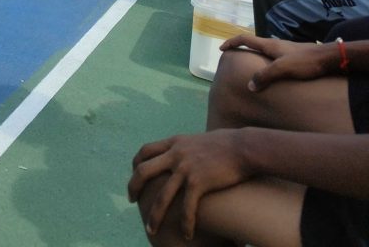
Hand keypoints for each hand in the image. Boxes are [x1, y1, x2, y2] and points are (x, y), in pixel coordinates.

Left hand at [128, 129, 250, 239]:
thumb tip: (185, 155)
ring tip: (151, 230)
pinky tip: (186, 234)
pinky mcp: (199, 182)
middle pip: (143, 170)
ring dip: (154, 215)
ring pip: (162, 196)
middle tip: (132, 201)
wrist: (244, 146)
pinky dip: (185, 223)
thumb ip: (187, 148)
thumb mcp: (199, 140)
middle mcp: (176, 153)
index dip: (135, 164)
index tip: (134, 176)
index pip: (145, 150)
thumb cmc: (227, 144)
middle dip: (133, 187)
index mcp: (175, 142)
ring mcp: (186, 168)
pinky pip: (186, 207)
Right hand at [219, 34, 335, 89]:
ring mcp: (285, 50)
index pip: (245, 39)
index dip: (232, 42)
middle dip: (242, 49)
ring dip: (255, 57)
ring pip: (265, 51)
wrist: (329, 58)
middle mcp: (275, 45)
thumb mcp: (283, 69)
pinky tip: (273, 75)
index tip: (222, 49)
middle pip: (254, 43)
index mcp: (270, 45)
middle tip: (234, 59)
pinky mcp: (294, 56)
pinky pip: (274, 58)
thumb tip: (249, 86)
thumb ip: (265, 76)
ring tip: (252, 70)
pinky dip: (267, 63)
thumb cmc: (305, 62)